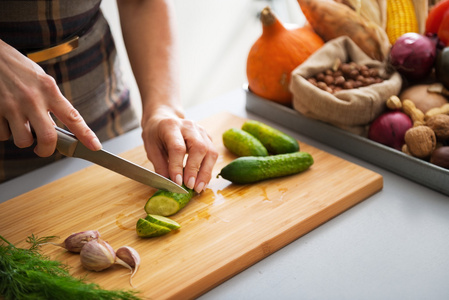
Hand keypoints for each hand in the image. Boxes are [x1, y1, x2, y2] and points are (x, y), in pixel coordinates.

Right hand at [0, 39, 101, 156]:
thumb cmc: (18, 68)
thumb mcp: (41, 80)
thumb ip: (50, 102)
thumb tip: (55, 128)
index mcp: (49, 90)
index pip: (73, 117)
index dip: (86, 135)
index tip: (96, 147)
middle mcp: (33, 98)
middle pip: (48, 138)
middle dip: (47, 150)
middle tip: (43, 149)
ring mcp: (12, 105)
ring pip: (23, 140)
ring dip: (23, 139)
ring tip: (20, 126)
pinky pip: (3, 134)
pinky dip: (5, 132)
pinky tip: (4, 118)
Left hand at [141, 108, 217, 192]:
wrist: (165, 119)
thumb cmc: (156, 134)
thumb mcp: (151, 148)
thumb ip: (160, 165)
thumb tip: (169, 184)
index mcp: (171, 126)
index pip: (177, 147)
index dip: (178, 166)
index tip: (177, 182)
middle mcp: (189, 126)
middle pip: (199, 147)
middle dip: (195, 169)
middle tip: (190, 186)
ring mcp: (201, 131)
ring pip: (210, 152)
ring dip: (205, 172)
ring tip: (199, 188)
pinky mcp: (208, 138)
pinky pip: (212, 155)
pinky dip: (208, 170)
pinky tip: (202, 181)